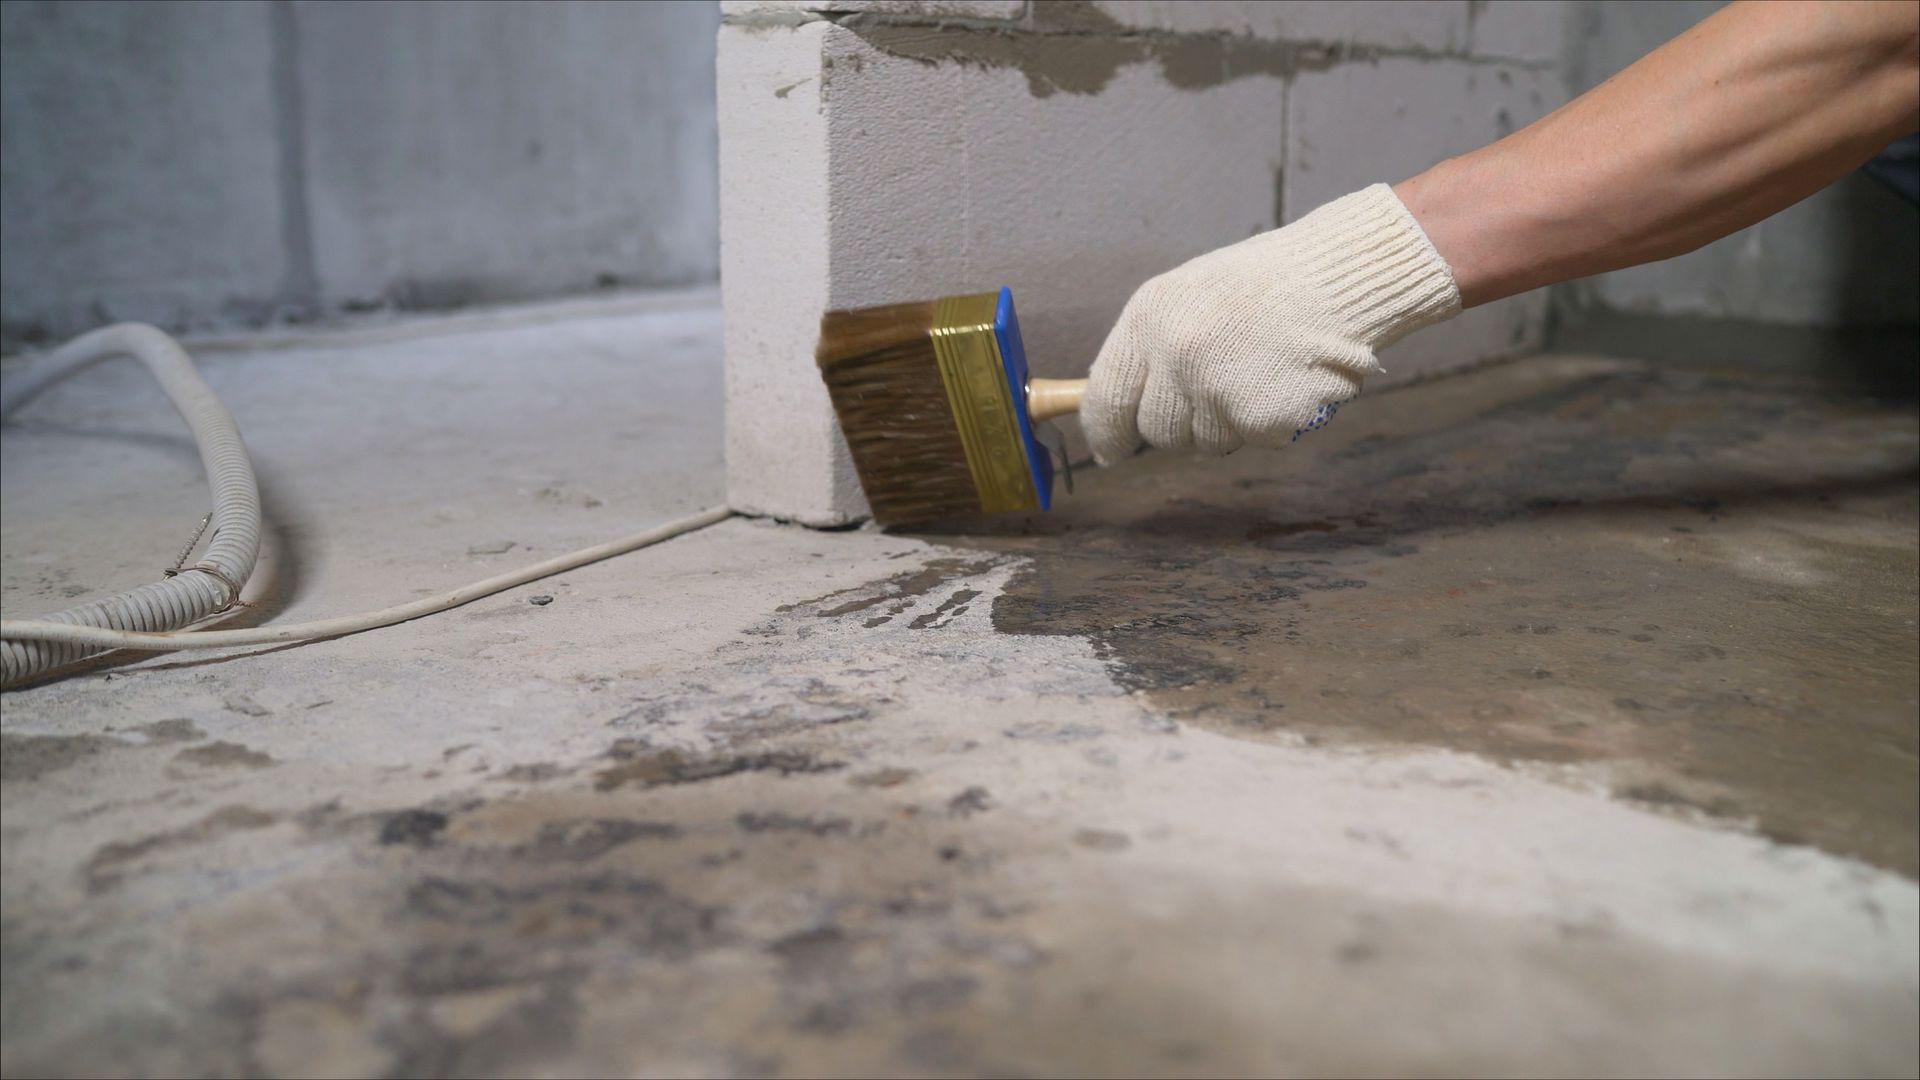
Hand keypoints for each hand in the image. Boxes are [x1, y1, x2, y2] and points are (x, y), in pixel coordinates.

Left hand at [1080, 184, 1460, 464]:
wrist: (1339, 277)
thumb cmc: (1263, 286)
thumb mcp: (1187, 296)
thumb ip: (1149, 349)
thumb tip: (1117, 408)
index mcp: (1150, 319)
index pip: (1107, 397)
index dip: (1105, 433)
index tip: (1108, 451)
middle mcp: (1177, 356)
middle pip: (1155, 431)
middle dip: (1178, 424)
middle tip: (1215, 390)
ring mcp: (1218, 391)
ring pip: (1203, 442)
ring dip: (1225, 422)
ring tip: (1256, 372)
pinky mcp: (1260, 419)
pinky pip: (1248, 441)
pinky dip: (1265, 422)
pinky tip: (1282, 382)